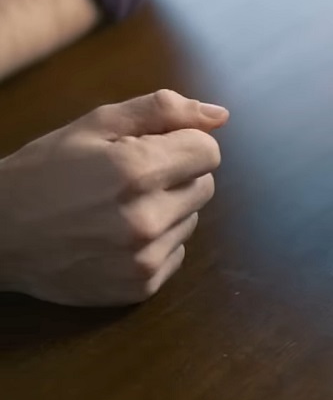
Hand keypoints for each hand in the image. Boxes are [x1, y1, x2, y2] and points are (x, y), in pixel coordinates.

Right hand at [0, 90, 228, 306]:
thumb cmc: (45, 171)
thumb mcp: (95, 125)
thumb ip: (162, 111)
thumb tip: (221, 116)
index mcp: (136, 171)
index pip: (209, 151)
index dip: (181, 145)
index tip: (148, 149)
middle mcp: (146, 219)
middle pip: (205, 185)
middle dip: (175, 176)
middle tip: (126, 180)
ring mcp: (143, 259)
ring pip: (191, 220)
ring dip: (166, 210)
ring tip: (115, 210)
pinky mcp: (140, 288)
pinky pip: (176, 254)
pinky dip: (155, 244)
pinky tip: (114, 239)